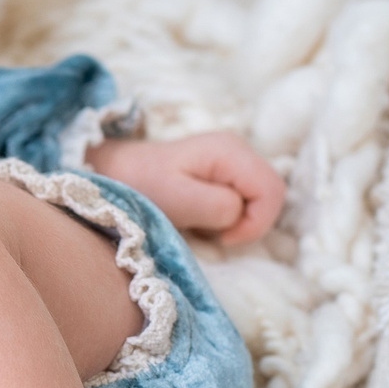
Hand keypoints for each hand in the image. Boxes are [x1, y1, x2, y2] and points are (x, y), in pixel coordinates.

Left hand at [86, 132, 282, 244]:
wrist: (116, 174)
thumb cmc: (140, 186)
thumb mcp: (176, 200)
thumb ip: (215, 205)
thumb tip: (238, 211)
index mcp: (230, 152)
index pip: (272, 191)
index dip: (256, 222)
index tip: (224, 238)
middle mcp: (238, 150)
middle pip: (272, 194)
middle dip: (250, 222)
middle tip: (215, 233)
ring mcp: (233, 159)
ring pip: (260, 199)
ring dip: (239, 220)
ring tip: (205, 223)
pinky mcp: (225, 172)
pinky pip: (245, 199)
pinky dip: (230, 215)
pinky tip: (203, 216)